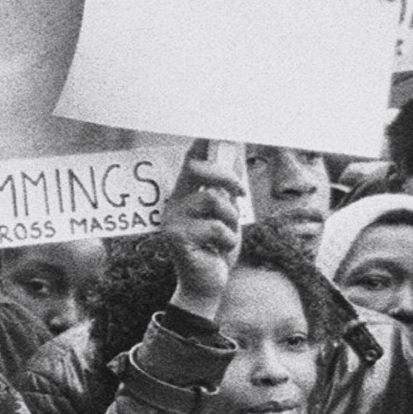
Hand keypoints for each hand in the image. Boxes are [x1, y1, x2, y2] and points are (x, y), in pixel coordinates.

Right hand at [164, 142, 246, 315]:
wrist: (206, 287)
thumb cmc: (217, 251)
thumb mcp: (226, 219)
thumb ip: (226, 196)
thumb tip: (235, 168)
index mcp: (184, 196)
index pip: (191, 162)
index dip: (201, 143)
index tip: (212, 127)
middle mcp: (173, 204)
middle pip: (195, 169)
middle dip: (225, 176)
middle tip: (241, 194)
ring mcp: (172, 220)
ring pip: (212, 200)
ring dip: (230, 219)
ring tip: (225, 237)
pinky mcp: (176, 237)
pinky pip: (215, 227)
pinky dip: (227, 240)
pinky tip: (218, 251)